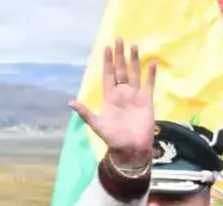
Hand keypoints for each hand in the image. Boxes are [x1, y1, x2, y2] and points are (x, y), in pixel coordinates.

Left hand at [70, 38, 156, 167]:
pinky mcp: (147, 101)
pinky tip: (152, 62)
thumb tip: (70, 102)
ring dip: (134, 60)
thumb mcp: (96, 124)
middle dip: (119, 55)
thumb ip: (85, 112)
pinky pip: (149, 84)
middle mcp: (122, 94)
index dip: (107, 62)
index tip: (106, 48)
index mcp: (110, 97)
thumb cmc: (112, 138)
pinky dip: (151, 74)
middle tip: (119, 39)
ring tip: (134, 45)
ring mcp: (135, 96)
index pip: (107, 75)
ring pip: (134, 73)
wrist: (130, 149)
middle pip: (120, 70)